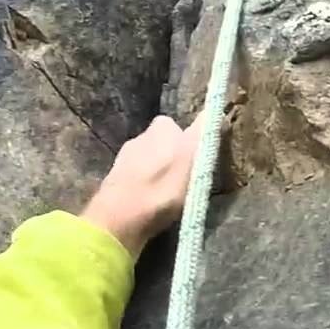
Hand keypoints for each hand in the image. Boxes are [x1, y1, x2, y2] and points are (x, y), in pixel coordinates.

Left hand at [81, 113, 204, 256]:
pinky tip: (150, 203)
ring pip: (148, 161)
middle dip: (173, 157)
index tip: (198, 160)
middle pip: (163, 143)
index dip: (191, 141)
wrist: (121, 217)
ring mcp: (123, 159)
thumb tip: (215, 111)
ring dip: (158, 173)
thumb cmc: (164, 187)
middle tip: (186, 179)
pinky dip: (145, 188)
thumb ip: (204, 133)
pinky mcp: (114, 181)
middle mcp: (140, 136)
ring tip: (169, 194)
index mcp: (161, 127)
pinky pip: (136, 180)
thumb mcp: (195, 157)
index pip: (181, 126)